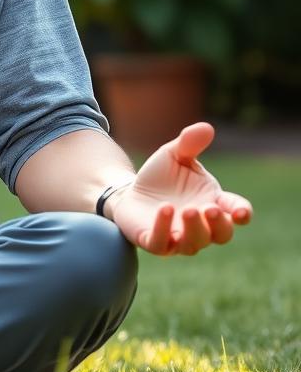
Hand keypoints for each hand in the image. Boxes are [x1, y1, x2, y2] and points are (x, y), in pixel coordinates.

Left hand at [109, 122, 252, 255]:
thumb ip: (189, 143)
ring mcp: (179, 238)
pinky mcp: (155, 243)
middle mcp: (201, 225)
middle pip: (222, 234)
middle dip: (219, 225)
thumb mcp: (173, 155)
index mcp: (213, 202)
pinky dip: (164, 228)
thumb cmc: (161, 176)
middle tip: (209, 209)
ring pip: (195, 243)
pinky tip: (164, 209)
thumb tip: (206, 127)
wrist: (130, 192)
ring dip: (194, 229)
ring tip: (186, 209)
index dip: (242, 213)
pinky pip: (162, 243)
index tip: (241, 212)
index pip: (236, 211)